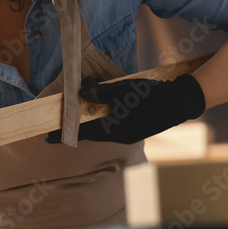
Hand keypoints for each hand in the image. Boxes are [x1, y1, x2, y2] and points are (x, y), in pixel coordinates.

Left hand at [45, 74, 204, 144]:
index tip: (46, 138)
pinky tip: (100, 107)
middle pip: (90, 132)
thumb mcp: (125, 90)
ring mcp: (128, 133)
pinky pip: (112, 126)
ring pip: (101, 128)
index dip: (64, 133)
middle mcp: (121, 135)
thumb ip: (102, 93)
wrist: (181, 102)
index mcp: (116, 129)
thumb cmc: (153, 95)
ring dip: (89, 119)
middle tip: (58, 121)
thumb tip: (82, 93)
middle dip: (74, 124)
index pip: (83, 133)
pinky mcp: (134, 128)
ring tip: (79, 106)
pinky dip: (102, 118)